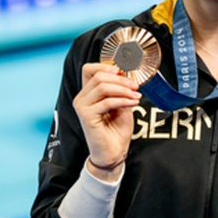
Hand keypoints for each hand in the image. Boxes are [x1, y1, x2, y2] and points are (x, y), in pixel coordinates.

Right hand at [73, 63, 140, 180]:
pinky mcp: (86, 116)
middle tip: (135, 86)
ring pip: (102, 87)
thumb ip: (120, 88)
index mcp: (88, 92)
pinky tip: (133, 103)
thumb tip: (126, 73)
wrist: (114, 151)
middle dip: (121, 79)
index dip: (106, 66)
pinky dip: (123, 100)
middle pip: (98, 76)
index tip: (124, 72)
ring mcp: (82, 106)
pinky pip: (107, 102)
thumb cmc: (117, 128)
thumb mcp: (122, 102)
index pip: (89, 69)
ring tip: (136, 96)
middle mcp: (82, 97)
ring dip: (123, 89)